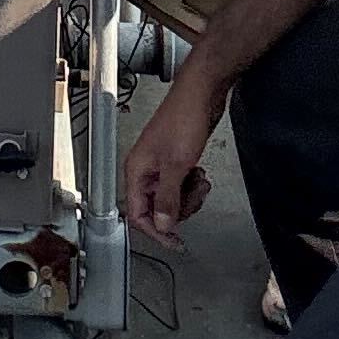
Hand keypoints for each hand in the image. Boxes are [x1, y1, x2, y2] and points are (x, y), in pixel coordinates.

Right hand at [123, 72, 221, 241]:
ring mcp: (161, 166)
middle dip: (180, 208)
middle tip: (192, 197)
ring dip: (190, 196)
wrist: (201, 96)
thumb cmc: (183, 119)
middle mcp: (146, 170)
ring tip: (198, 180)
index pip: (137, 214)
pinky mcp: (176, 161)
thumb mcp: (176, 166)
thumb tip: (161, 224)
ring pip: (172, 199)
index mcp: (136, 171)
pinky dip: (193, 185)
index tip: (174, 241)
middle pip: (157, 209)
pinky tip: (199, 172)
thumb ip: (167, 199)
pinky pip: (182, 186)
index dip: (156, 230)